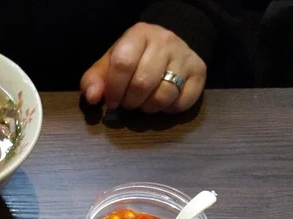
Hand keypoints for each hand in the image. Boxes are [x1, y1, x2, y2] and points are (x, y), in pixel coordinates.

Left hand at [81, 23, 205, 113]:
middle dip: (130, 101)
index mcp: (139, 34)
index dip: (114, 88)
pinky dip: (167, 110)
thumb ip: (94, 80)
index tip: (112, 101)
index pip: (123, 63)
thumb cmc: (134, 58)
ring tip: (143, 103)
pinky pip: (181, 103)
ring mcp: (185, 56)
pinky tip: (161, 102)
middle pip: (143, 83)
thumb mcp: (109, 64)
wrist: (169, 47)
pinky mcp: (199, 72)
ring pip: (163, 95)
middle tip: (128, 102)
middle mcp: (165, 41)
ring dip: (148, 108)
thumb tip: (92, 98)